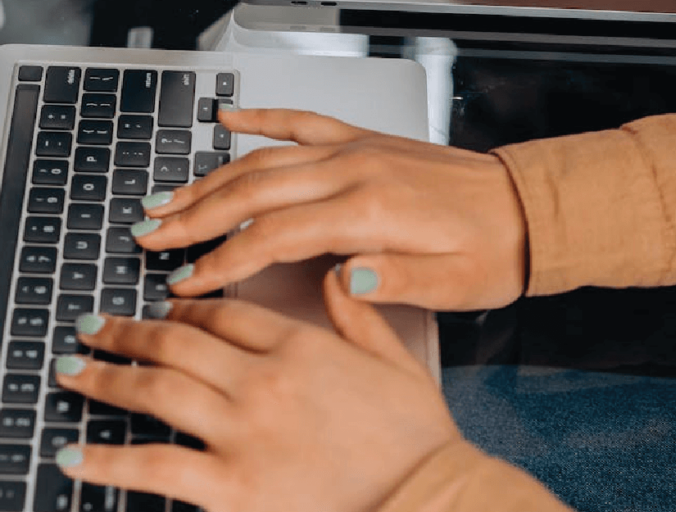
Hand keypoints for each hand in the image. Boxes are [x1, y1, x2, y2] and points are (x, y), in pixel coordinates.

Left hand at [53, 270, 461, 511]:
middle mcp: (262, 381)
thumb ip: (360, 315)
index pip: (225, 314)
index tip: (164, 308)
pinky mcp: (230, 488)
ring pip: (155, 389)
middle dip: (127, 331)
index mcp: (300, 348)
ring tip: (70, 368)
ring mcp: (240, 432)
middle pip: (176, 340)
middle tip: (92, 325)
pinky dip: (107, 460)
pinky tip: (72, 454)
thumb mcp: (399, 363)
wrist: (431, 503)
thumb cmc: (419, 443)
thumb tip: (336, 273)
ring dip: (105, 376)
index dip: (186, 306)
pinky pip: (153, 466)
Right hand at [135, 109, 526, 310]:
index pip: (274, 236)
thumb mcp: (453, 286)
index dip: (223, 261)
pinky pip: (301, 121)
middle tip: (149, 233)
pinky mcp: (361, 140)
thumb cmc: (492, 251)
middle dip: (194, 216)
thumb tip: (338, 283)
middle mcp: (354, 171)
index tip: (186, 281)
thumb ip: (392, 284)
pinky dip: (261, 117)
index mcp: (371, 212)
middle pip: (253, 191)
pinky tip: (228, 117)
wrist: (527, 209)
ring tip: (166, 196)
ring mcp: (354, 150)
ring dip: (210, 178)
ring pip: (264, 157)